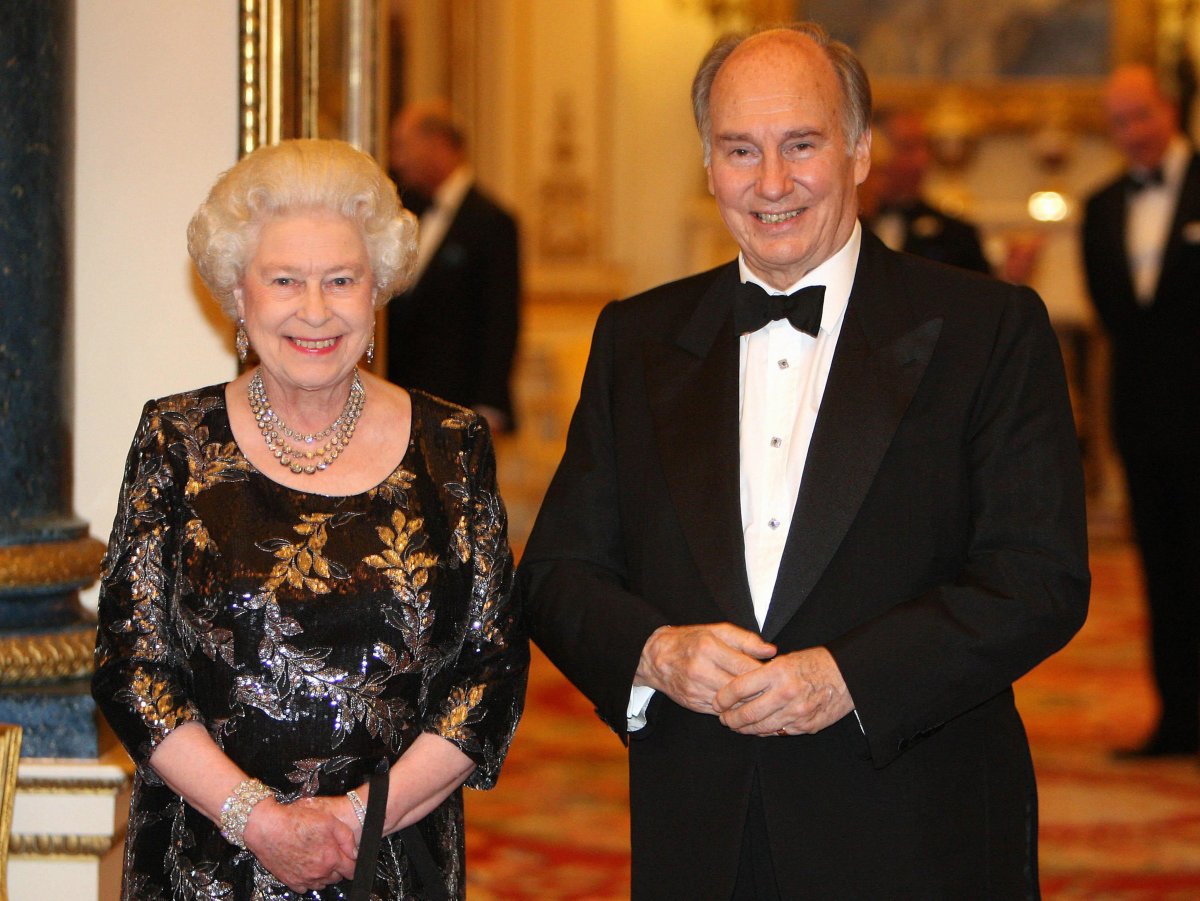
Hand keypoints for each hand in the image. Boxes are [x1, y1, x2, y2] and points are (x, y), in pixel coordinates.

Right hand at [243, 796, 357, 893]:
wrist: (267, 828)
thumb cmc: (296, 821)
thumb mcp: (328, 820)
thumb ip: (346, 837)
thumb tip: (354, 852)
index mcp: (330, 858)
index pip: (351, 870)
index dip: (353, 863)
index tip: (351, 859)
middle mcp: (318, 872)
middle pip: (336, 877)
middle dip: (338, 867)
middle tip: (332, 853)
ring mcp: (304, 879)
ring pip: (322, 883)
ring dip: (324, 874)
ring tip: (318, 858)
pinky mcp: (291, 881)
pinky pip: (306, 887)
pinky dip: (309, 879)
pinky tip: (306, 866)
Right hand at [634, 623, 775, 714]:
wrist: (656, 657)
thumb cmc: (691, 640)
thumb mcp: (717, 631)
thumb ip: (746, 639)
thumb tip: (771, 651)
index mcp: (709, 648)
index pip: (747, 667)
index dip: (765, 673)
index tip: (775, 674)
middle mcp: (701, 670)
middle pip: (742, 689)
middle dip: (760, 690)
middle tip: (772, 688)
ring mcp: (696, 689)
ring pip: (733, 704)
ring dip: (748, 702)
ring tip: (759, 696)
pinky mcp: (693, 703)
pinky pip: (721, 711)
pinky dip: (734, 709)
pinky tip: (741, 703)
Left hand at [713, 646, 853, 736]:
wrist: (848, 676)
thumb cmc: (816, 663)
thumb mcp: (787, 659)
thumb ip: (763, 672)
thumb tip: (739, 685)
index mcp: (778, 672)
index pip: (739, 688)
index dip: (723, 697)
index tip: (717, 701)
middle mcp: (785, 693)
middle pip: (747, 713)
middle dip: (730, 718)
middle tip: (723, 718)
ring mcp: (796, 712)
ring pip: (760, 727)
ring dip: (744, 728)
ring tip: (736, 725)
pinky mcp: (805, 726)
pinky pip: (777, 732)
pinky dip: (764, 731)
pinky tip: (758, 728)